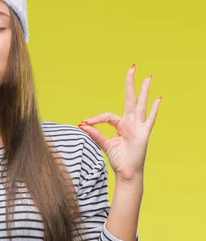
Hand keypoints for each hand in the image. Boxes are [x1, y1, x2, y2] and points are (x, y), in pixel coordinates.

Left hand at [78, 64, 160, 181]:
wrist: (127, 173)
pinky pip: (150, 120)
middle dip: (130, 84)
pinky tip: (159, 99)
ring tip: (148, 77)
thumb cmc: (118, 159)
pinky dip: (155, 110)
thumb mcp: (104, 144)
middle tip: (132, 67)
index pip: (107, 115)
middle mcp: (131, 123)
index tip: (84, 123)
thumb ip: (94, 133)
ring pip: (141, 105)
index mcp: (121, 125)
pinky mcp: (144, 133)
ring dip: (144, 91)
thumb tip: (81, 124)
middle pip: (130, 99)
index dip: (95, 119)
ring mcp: (139, 127)